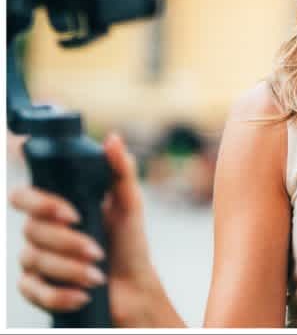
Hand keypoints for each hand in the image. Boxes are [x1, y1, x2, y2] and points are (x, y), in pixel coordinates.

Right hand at [10, 134, 172, 326]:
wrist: (134, 286)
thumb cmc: (130, 243)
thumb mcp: (130, 205)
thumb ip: (121, 171)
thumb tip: (113, 139)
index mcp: (56, 207)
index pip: (24, 196)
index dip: (40, 203)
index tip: (73, 213)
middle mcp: (40, 232)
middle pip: (30, 230)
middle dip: (67, 242)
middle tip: (96, 249)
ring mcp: (34, 260)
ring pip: (33, 260)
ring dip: (70, 268)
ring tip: (97, 274)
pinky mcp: (35, 289)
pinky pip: (32, 290)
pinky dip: (59, 294)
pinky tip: (82, 294)